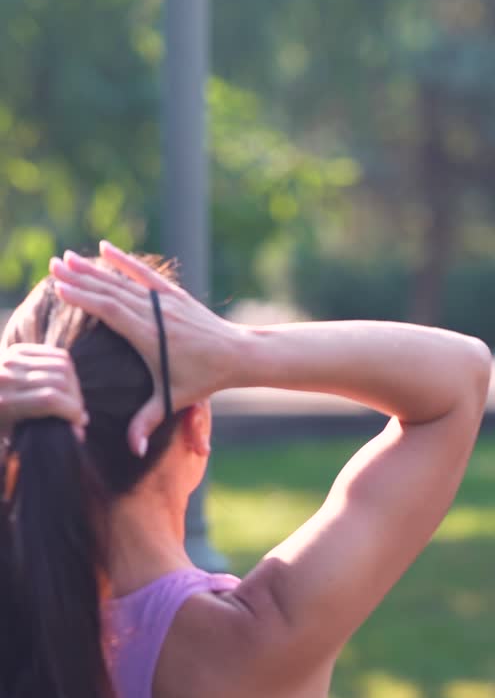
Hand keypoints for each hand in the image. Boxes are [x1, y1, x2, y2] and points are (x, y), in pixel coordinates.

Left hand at [0, 344, 87, 440]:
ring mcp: (11, 360)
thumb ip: (48, 435)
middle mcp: (6, 378)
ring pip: (62, 365)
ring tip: (73, 401)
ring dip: (75, 385)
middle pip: (60, 381)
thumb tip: (80, 433)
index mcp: (4, 403)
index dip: (72, 410)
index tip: (79, 422)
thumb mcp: (15, 439)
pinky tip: (67, 385)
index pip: (49, 399)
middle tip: (78, 414)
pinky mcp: (18, 350)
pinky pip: (57, 355)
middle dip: (76, 399)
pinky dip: (68, 370)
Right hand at [49, 243, 239, 455]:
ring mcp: (166, 301)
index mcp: (151, 336)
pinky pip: (145, 274)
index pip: (111, 312)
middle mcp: (157, 313)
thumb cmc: (206, 379)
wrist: (239, 355)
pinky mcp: (175, 295)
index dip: (84, 299)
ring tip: (69, 256)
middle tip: (53, 265)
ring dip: (95, 268)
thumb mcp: (174, 400)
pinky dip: (125, 261)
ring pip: (124, 280)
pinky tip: (106, 248)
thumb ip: (148, 422)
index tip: (60, 289)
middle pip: (112, 291)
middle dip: (81, 278)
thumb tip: (132, 450)